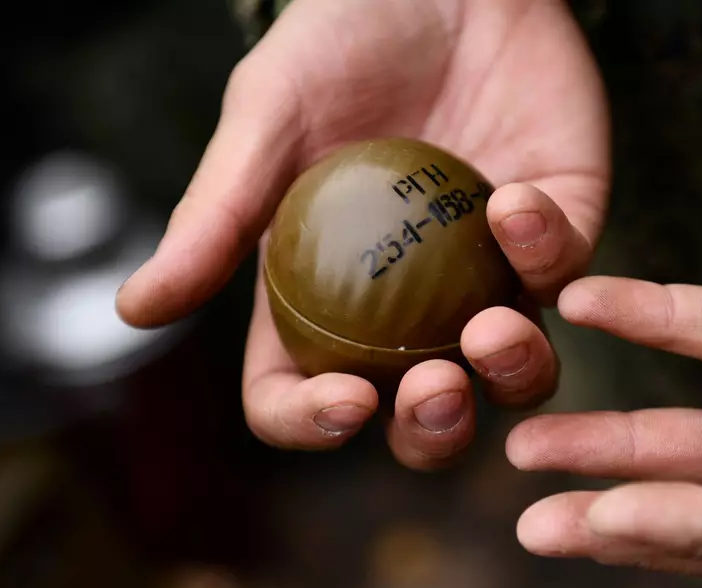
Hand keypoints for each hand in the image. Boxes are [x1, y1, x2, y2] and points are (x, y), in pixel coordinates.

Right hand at [115, 0, 609, 467]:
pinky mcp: (561, 229)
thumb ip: (214, 217)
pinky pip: (567, 272)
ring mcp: (490, 275)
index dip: (315, 422)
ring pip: (514, 375)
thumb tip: (134, 311)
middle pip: (423, 416)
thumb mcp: (266, 119)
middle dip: (432, 431)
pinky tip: (515, 202)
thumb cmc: (340, 41)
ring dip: (512, 374)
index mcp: (323, 298)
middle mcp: (410, 306)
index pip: (304, 392)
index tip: (344, 402)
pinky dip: (546, 252)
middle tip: (433, 390)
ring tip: (492, 329)